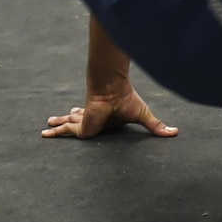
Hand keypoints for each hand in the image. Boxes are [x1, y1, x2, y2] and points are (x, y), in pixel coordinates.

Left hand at [41, 83, 177, 139]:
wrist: (112, 89)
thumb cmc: (127, 99)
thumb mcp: (142, 116)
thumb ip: (156, 126)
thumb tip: (176, 133)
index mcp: (108, 117)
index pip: (97, 119)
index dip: (90, 118)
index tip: (81, 116)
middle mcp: (95, 118)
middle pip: (80, 120)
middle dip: (70, 121)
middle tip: (59, 121)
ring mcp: (86, 121)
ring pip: (69, 125)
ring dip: (59, 125)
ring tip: (47, 125)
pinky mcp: (80, 125)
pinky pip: (65, 130)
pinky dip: (56, 131)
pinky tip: (46, 132)